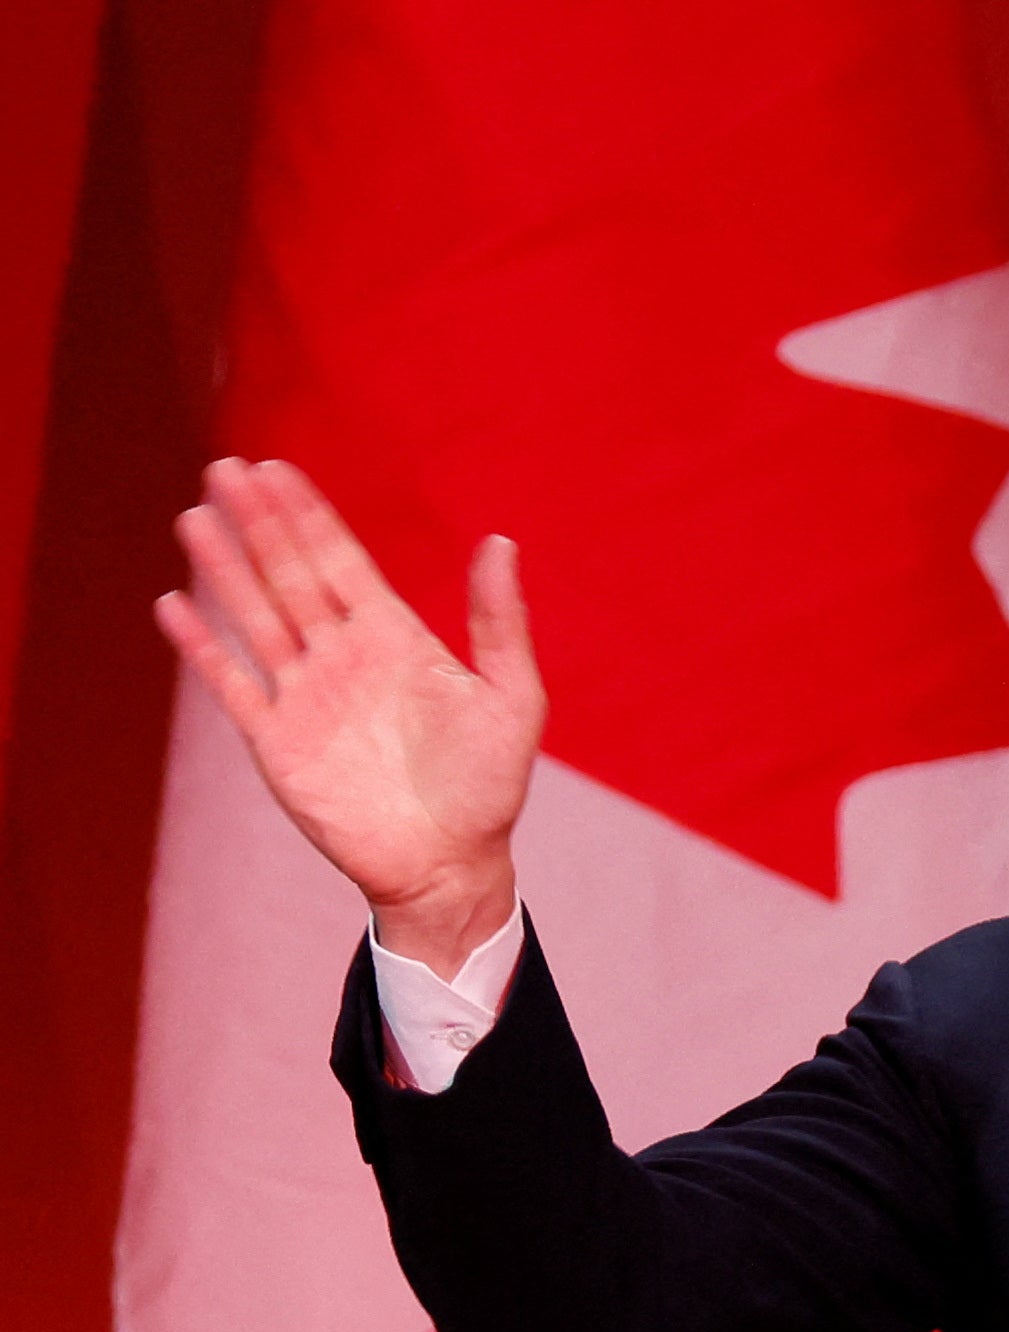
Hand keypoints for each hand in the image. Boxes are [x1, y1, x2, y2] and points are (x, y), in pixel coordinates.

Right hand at [156, 458, 544, 975]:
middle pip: (290, 575)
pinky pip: (232, 684)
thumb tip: (500, 542)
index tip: (276, 469)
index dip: (309, 515)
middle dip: (259, 523)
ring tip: (195, 517)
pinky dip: (203, 648)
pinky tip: (173, 606)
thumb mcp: (512, 698)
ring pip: (255, 618)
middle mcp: (344, 658)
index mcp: (396, 640)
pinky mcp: (277, 741)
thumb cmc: (490, 787)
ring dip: (224, 569)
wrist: (450, 864)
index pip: (341, 562)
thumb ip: (500, 622)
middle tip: (225, 468)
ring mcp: (306, 696)